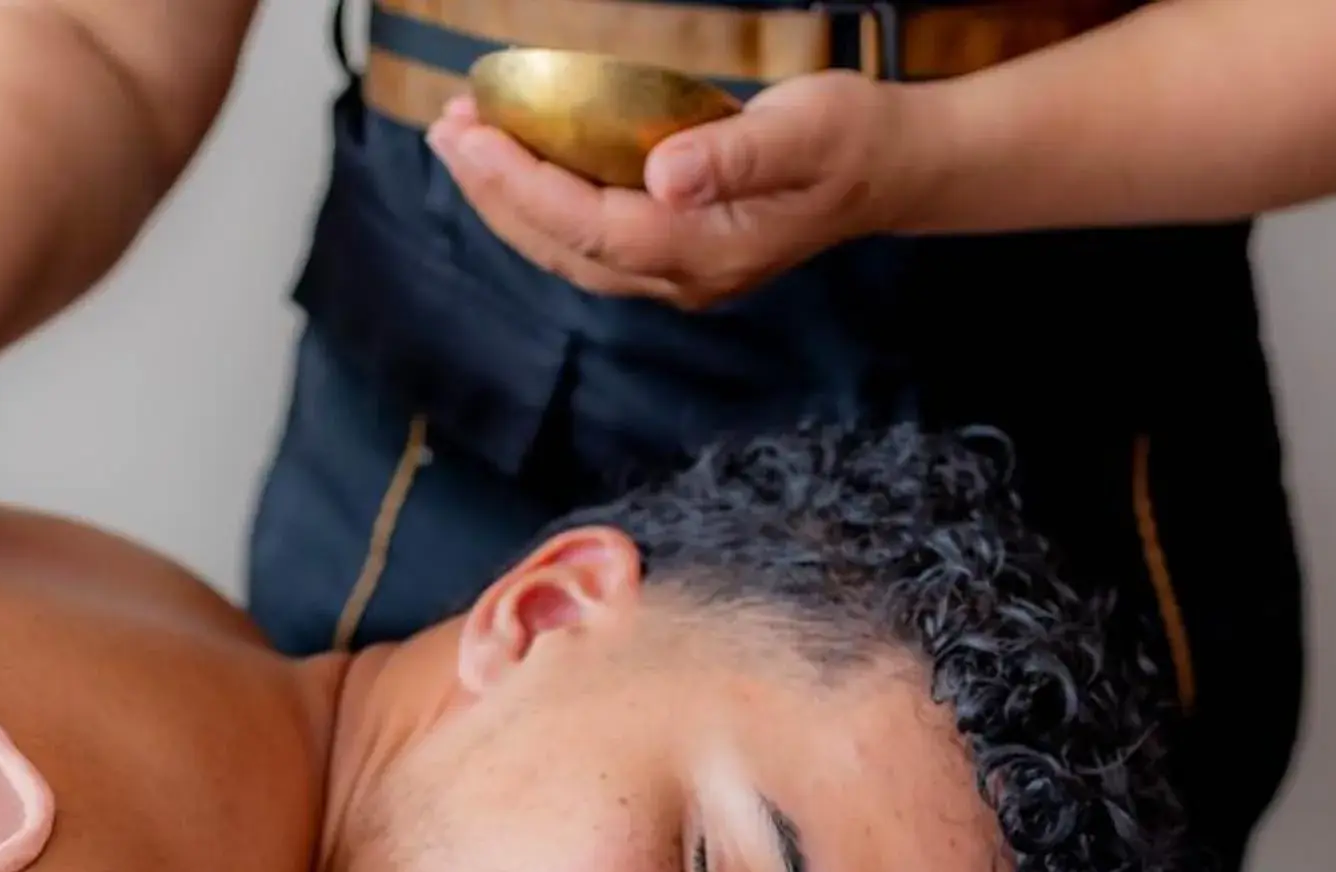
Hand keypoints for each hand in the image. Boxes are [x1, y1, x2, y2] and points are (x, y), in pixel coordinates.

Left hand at [426, 72, 911, 310]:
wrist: (889, 170)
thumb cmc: (850, 140)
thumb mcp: (804, 130)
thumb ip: (733, 154)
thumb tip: (664, 175)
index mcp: (706, 252)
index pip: (590, 227)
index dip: (522, 185)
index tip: (472, 134)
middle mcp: (682, 278)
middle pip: (563, 247)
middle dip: (496, 192)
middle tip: (446, 129)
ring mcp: (675, 274)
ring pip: (567, 249)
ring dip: (508, 199)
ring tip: (463, 139)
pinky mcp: (672, 253)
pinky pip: (586, 238)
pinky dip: (542, 201)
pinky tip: (515, 161)